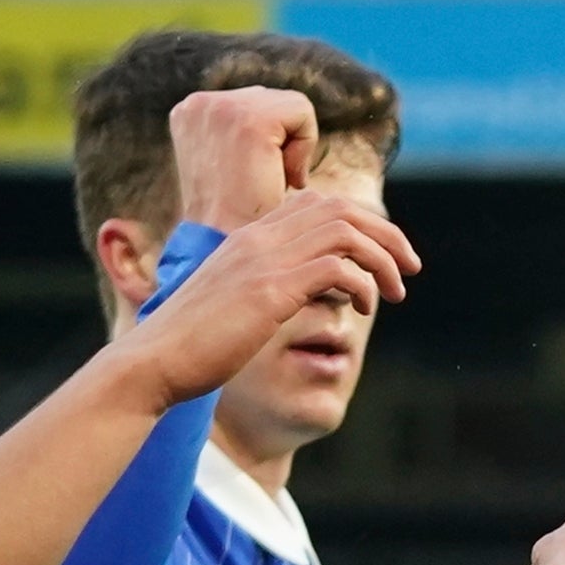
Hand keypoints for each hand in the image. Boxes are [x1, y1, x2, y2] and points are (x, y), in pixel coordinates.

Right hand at [120, 191, 417, 407]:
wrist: (153, 363)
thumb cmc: (188, 346)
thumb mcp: (229, 306)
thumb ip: (262, 290)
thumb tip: (296, 297)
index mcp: (247, 238)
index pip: (314, 201)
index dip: (358, 219)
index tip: (380, 252)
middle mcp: (257, 239)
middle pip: (339, 207)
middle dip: (385, 232)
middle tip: (410, 266)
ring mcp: (262, 261)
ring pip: (345, 230)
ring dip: (383, 258)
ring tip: (397, 291)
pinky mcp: (269, 292)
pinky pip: (336, 268)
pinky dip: (362, 284)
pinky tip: (363, 309)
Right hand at [169, 87, 315, 231]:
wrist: (227, 248)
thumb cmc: (235, 217)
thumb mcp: (230, 163)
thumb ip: (244, 130)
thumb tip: (287, 110)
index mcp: (190, 110)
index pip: (255, 103)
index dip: (268, 143)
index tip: (254, 178)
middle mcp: (199, 102)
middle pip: (274, 100)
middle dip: (281, 143)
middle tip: (263, 184)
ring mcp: (221, 108)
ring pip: (291, 107)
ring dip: (293, 148)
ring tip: (270, 182)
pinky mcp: (249, 120)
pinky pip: (302, 114)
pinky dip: (304, 149)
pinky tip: (283, 179)